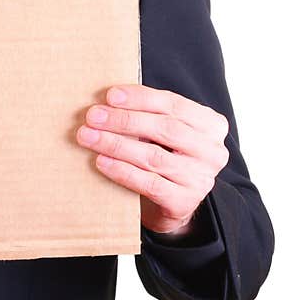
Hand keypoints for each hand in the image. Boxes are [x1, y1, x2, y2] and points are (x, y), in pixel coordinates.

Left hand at [76, 85, 229, 235]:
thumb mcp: (163, 132)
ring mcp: (200, 179)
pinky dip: (122, 171)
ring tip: (88, 137)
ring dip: (116, 144)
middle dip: (124, 120)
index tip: (110, 95)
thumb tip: (106, 101)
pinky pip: (149, 184)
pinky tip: (101, 161)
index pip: (174, 104)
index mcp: (211, 125)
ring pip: (153, 156)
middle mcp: (211, 151)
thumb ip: (147, 114)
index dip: (140, 98)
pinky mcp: (184, 202)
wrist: (171, 203)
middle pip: (164, 129)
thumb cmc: (164, 157)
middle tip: (93, 116)